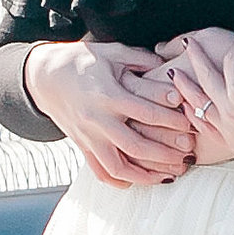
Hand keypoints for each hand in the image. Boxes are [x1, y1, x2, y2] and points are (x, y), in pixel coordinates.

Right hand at [23, 37, 196, 187]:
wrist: (44, 76)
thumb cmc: (82, 61)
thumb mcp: (112, 53)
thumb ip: (141, 60)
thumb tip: (170, 69)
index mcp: (107, 95)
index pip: (145, 112)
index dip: (171, 119)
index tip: (189, 122)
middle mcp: (97, 120)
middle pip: (135, 145)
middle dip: (165, 153)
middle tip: (188, 154)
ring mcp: (88, 136)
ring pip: (118, 166)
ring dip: (146, 175)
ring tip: (170, 174)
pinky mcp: (82, 146)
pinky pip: (100, 171)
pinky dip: (119, 180)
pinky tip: (138, 181)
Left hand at [162, 33, 233, 180]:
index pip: (232, 61)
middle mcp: (228, 110)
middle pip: (205, 79)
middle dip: (196, 57)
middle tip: (188, 43)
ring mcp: (228, 129)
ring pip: (198, 106)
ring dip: (185, 88)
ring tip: (174, 76)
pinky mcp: (232, 143)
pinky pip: (205, 128)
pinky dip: (193, 116)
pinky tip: (188, 107)